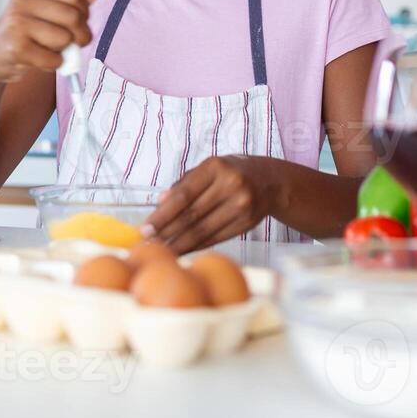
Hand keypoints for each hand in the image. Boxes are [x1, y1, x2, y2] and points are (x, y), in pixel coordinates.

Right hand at [0, 0, 99, 85]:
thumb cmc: (21, 35)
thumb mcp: (45, 13)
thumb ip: (70, 1)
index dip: (84, 12)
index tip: (80, 22)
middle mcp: (21, 2)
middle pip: (73, 17)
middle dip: (81, 35)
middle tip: (76, 43)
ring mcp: (17, 24)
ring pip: (64, 38)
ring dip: (63, 51)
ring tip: (48, 50)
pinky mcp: (17, 48)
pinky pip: (54, 59)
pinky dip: (53, 64)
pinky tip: (38, 60)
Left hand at [144, 155, 276, 252]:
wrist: (270, 181)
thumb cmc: (231, 172)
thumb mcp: (209, 168)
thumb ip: (184, 183)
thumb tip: (160, 201)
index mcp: (216, 167)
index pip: (184, 194)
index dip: (163, 214)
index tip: (146, 227)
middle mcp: (231, 185)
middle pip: (192, 215)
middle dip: (166, 231)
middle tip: (148, 243)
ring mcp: (241, 205)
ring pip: (203, 231)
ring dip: (179, 243)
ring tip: (161, 250)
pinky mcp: (246, 223)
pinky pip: (215, 238)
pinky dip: (196, 246)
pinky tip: (182, 250)